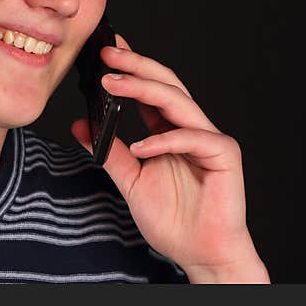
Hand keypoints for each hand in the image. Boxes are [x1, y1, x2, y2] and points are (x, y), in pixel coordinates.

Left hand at [70, 34, 268, 282]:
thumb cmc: (174, 220)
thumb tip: (81, 125)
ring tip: (113, 84)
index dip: (130, 67)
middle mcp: (190, 128)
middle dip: (136, 65)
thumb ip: (109, 152)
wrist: (201, 254)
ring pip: (177, 101)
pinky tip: (141, 146)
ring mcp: (209, 139)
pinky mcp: (224, 155)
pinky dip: (164, 140)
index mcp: (170, 131)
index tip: (105, 52)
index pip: (149, 90)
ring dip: (143, 89)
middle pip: (165, 84)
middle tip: (108, 54)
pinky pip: (193, 138)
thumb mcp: (130, 181)